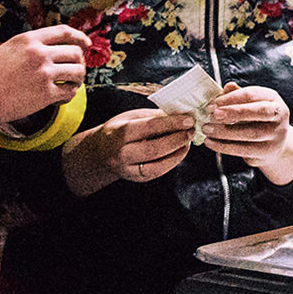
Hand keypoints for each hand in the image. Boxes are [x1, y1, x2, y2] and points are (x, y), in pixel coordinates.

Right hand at [0, 26, 91, 128]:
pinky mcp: (46, 93)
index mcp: (28, 39)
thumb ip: (27, 47)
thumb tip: (50, 48)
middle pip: (75, 52)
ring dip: (77, 80)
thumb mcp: (5, 50)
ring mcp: (44, 73)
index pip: (64, 31)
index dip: (80, 37)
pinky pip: (70, 92)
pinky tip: (61, 99)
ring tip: (70, 85)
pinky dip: (69, 95)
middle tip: (74, 72)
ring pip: (77, 72)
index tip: (86, 45)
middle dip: (79, 62)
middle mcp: (39, 53)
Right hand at [62, 107, 196, 197]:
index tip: (188, 119)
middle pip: (154, 149)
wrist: (100, 152)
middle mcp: (121, 153)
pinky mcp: (135, 178)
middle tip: (192, 130)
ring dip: (178, 152)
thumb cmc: (119, 129)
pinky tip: (180, 151)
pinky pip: (157, 172)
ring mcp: (127, 168)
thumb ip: (154, 117)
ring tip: (188, 140)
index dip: (172, 123)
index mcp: (120, 132)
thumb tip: (180, 115)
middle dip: (177, 139)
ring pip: (157, 165)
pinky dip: (172, 161)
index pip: (149, 127)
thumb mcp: (132, 117)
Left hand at [200, 83, 292, 187]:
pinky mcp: (267, 152)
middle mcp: (279, 115)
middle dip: (234, 112)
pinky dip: (224, 146)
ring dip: (225, 131)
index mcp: (273, 99)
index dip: (231, 98)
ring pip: (251, 133)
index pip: (252, 95)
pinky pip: (244, 149)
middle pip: (259, 112)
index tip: (212, 104)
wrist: (274, 144)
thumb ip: (238, 95)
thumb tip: (228, 87)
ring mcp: (276, 134)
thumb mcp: (250, 104)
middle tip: (212, 115)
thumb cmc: (256, 120)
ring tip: (207, 129)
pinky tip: (210, 142)